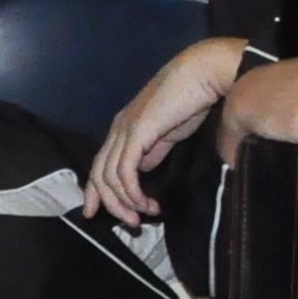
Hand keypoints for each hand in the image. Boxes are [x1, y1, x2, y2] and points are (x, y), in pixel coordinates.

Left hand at [85, 35, 249, 219]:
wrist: (203, 74)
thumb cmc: (192, 99)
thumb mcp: (169, 132)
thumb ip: (153, 151)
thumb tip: (143, 169)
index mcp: (124, 127)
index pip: (100, 164)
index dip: (95, 191)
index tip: (94, 213)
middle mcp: (118, 128)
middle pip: (99, 174)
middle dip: (110, 204)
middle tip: (131, 223)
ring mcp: (125, 129)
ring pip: (110, 177)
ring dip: (126, 202)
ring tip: (145, 215)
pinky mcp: (136, 132)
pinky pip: (125, 171)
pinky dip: (132, 192)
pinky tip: (147, 202)